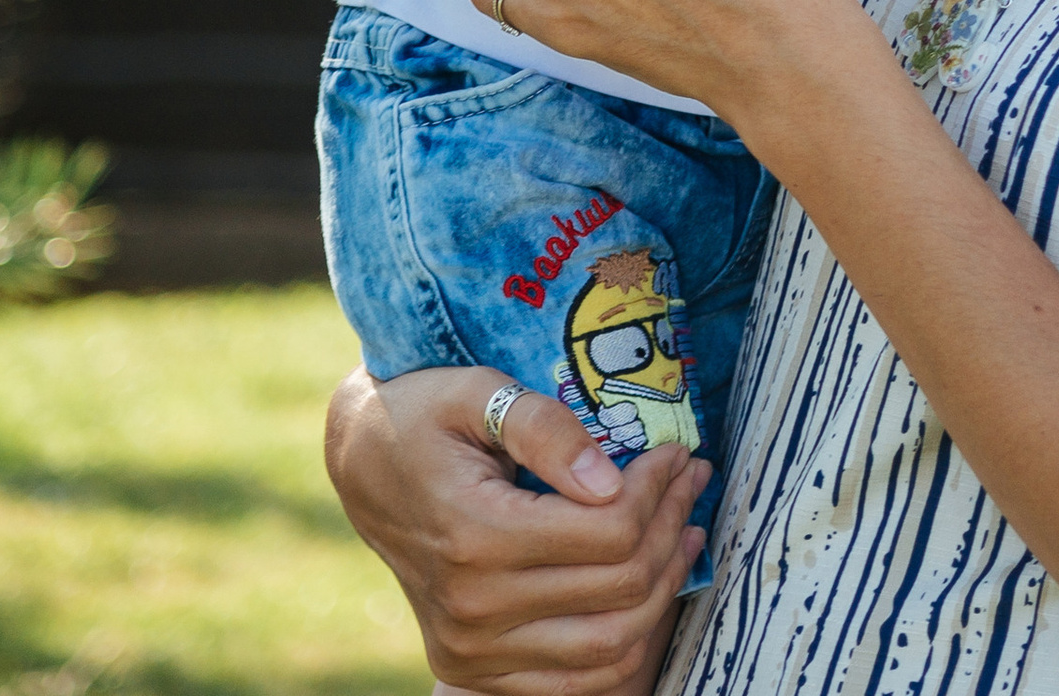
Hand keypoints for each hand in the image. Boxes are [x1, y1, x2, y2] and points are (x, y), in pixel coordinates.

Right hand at [323, 362, 704, 695]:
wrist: (365, 468)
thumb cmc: (426, 416)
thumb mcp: (477, 392)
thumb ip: (544, 428)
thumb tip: (610, 480)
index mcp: (475, 535)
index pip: (607, 530)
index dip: (658, 489)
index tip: (678, 452)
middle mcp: (473, 606)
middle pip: (618, 586)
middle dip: (673, 525)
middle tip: (693, 478)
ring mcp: (472, 649)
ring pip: (609, 647)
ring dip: (664, 588)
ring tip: (688, 531)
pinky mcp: (472, 669)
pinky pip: (576, 683)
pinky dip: (626, 644)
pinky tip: (651, 588)